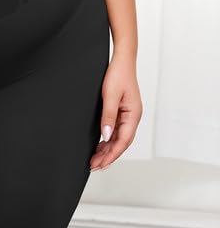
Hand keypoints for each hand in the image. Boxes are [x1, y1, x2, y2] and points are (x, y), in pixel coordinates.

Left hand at [90, 50, 141, 170]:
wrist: (122, 60)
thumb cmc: (118, 74)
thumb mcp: (110, 95)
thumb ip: (108, 116)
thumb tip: (106, 136)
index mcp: (133, 115)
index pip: (123, 141)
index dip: (111, 155)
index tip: (100, 164)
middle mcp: (132, 117)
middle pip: (121, 143)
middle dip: (108, 156)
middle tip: (93, 166)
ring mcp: (128, 115)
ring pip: (118, 139)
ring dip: (107, 150)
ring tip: (94, 160)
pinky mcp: (121, 112)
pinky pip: (115, 131)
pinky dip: (107, 141)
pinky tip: (99, 146)